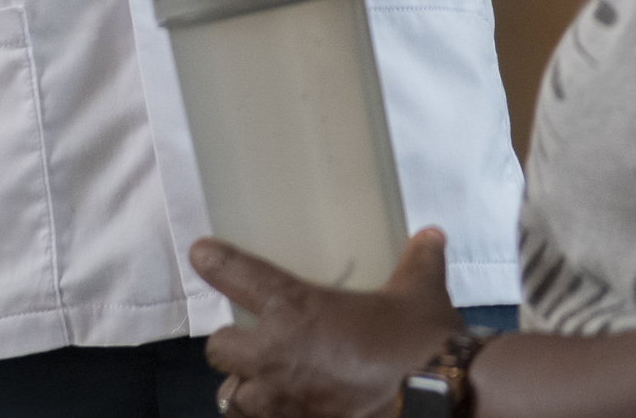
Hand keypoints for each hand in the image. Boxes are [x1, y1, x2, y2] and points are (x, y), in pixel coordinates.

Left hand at [198, 229, 461, 417]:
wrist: (434, 396)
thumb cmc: (419, 338)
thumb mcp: (420, 290)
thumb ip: (419, 260)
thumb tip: (431, 235)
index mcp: (296, 309)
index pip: (239, 277)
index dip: (216, 262)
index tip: (201, 254)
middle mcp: (276, 354)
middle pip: (219, 349)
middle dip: (228, 344)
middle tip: (248, 338)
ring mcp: (281, 400)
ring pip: (233, 397)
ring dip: (244, 387)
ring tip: (261, 381)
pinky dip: (269, 415)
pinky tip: (287, 408)